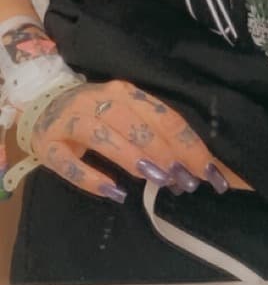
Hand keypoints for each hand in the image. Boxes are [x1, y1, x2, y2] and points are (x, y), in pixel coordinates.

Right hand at [29, 79, 248, 202]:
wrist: (42, 104)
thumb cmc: (97, 114)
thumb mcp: (128, 115)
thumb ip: (156, 134)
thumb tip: (191, 166)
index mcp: (126, 93)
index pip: (165, 117)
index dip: (188, 144)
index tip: (207, 171)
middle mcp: (99, 101)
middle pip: (138, 125)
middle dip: (166, 153)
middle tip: (186, 180)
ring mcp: (71, 121)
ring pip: (105, 137)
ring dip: (134, 158)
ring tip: (158, 180)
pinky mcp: (48, 145)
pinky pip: (69, 163)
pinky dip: (92, 178)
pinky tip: (115, 192)